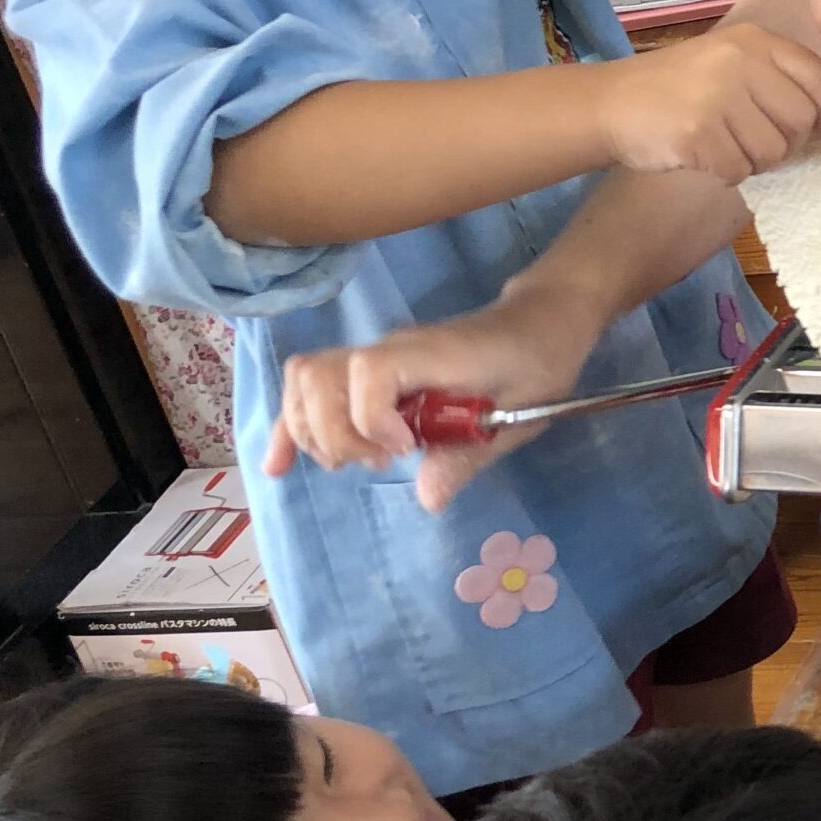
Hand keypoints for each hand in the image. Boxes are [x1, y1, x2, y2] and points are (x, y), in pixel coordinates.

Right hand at [263, 280, 602, 510]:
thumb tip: (426, 498)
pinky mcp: (371, 370)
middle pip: (317, 377)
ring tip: (356, 462)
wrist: (541, 322)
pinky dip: (295, 425)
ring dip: (313, 431)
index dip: (372, 419)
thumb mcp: (520, 415)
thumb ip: (469, 453)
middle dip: (333, 435)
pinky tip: (279, 465)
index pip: (369, 373)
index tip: (404, 450)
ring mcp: (376, 356)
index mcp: (430, 354)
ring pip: (306, 380)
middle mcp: (391, 349)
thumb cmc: (538, 363)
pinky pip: (315, 388)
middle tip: (378, 463)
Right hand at [601, 23, 820, 182]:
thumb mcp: (726, 62)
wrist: (610, 103)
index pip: (817, 76)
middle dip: (787, 144)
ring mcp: (718, 95)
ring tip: (726, 148)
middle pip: (800, 119)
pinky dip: (728, 174)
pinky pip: (740, 170)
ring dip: (756, 162)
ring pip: (774, 151)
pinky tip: (705, 158)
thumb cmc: (675, 88)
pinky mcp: (699, 131)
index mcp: (753, 40)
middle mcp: (739, 60)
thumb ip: (772, 78)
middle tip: (758, 146)